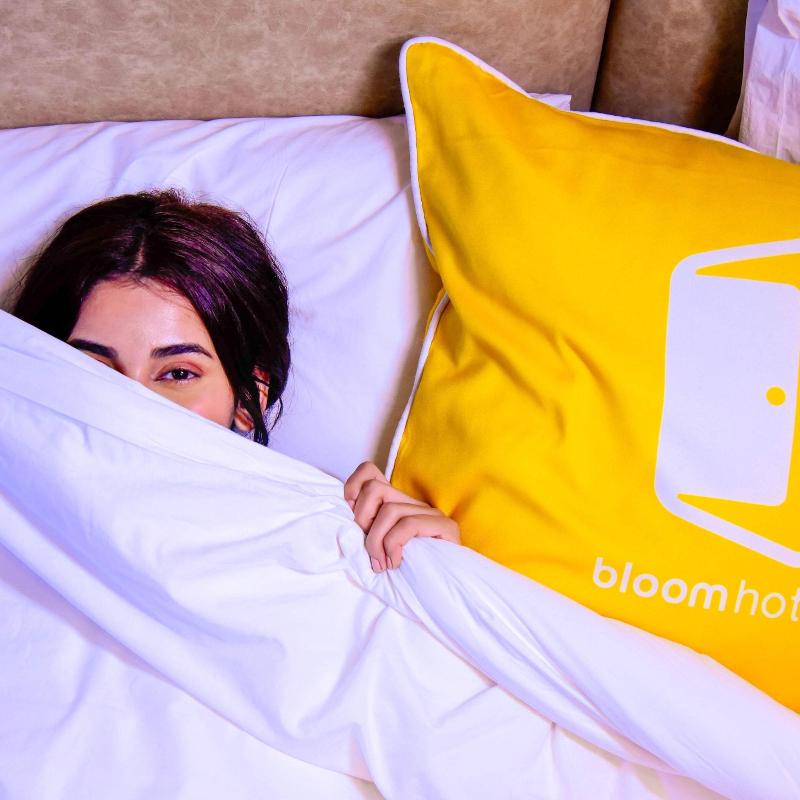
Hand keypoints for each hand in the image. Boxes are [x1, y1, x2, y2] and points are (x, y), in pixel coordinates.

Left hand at [343, 461, 460, 571]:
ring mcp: (431, 513)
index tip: (349, 515)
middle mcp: (413, 503)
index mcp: (396, 504)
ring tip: (381, 564)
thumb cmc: (407, 576)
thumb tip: (343, 522)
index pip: (369, 472)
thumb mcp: (377, 550)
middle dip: (362, 519)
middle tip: (369, 549)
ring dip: (377, 541)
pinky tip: (396, 563)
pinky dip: (394, 546)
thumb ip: (365, 532)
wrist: (444, 593)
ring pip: (389, 509)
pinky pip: (407, 525)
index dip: (353, 487)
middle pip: (374, 488)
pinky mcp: (445, 526)